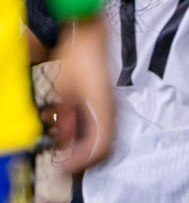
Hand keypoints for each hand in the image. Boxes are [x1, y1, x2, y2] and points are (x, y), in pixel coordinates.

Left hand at [50, 16, 115, 173]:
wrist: (93, 37)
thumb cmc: (80, 58)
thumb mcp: (64, 90)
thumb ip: (64, 117)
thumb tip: (60, 136)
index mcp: (103, 110)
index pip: (100, 146)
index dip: (83, 160)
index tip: (66, 165)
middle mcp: (113, 112)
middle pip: (106, 148)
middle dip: (86, 159)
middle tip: (67, 163)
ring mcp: (114, 108)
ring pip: (106, 140)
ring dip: (87, 148)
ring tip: (68, 148)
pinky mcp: (111, 104)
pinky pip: (104, 128)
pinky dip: (90, 136)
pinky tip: (73, 131)